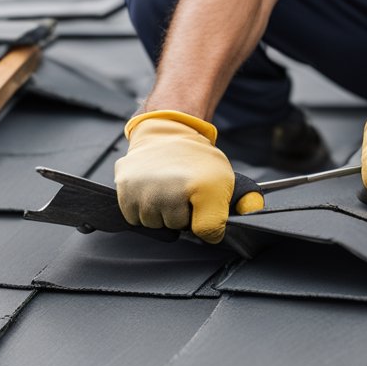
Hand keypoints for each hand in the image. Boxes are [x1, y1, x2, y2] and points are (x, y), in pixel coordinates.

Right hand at [114, 110, 234, 242]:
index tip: (204, 209)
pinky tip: (150, 191)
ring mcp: (143, 189)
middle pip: (175, 228)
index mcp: (201, 188)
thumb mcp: (225, 179)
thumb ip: (242, 205)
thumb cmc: (194, 160)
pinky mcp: (124, 187)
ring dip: (159, 213)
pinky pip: (132, 216)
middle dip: (179, 215)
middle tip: (182, 194)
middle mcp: (168, 191)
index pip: (207, 231)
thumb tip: (236, 225)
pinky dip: (140, 208)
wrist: (167, 134)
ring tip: (165, 192)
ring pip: (151, 224)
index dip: (208, 225)